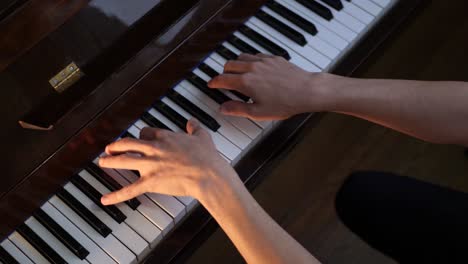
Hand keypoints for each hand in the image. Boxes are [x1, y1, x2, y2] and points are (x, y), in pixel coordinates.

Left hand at [98, 119, 237, 205]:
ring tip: (102, 162)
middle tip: (110, 148)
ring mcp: (150, 166)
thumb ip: (195, 127)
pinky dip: (116, 195)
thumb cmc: (207, 157)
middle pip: (128, 144)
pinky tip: (105, 199)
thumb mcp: (203, 136)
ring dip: (110, 161)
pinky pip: (129, 189)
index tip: (140, 139)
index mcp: (165, 137)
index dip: (141, 136)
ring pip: (123, 161)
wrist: (208, 174)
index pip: (145, 133)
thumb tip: (192, 121)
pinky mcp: (150, 182)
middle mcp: (153, 149)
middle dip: (117, 146)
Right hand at [208, 53, 331, 119]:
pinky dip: (250, 61)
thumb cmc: (285, 103)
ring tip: (237, 73)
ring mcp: (263, 61)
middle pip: (229, 65)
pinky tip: (254, 68)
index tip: (211, 84)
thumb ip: (237, 109)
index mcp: (245, 82)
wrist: (307, 90)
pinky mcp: (274, 58)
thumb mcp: (258, 112)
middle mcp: (252, 68)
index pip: (222, 79)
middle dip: (223, 72)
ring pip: (241, 57)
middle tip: (223, 80)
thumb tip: (223, 108)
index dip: (214, 82)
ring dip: (236, 64)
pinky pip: (256, 55)